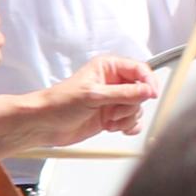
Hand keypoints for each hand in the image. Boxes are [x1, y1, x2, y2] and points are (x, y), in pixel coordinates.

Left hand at [7, 55, 156, 157]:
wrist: (44, 124)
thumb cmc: (59, 103)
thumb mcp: (93, 96)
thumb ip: (124, 93)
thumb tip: (147, 90)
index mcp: (107, 68)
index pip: (140, 69)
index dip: (148, 81)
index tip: (151, 95)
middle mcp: (112, 83)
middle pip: (141, 92)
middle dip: (131, 105)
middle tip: (113, 111)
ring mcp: (112, 100)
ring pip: (137, 108)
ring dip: (126, 118)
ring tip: (108, 120)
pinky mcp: (111, 116)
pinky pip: (132, 121)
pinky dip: (127, 127)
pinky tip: (114, 128)